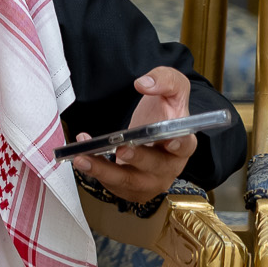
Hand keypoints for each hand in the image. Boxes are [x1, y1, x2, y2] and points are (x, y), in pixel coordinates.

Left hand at [70, 66, 197, 205]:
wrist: (148, 133)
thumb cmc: (162, 116)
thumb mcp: (171, 90)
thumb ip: (165, 80)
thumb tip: (144, 83)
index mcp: (183, 143)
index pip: (186, 146)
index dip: (180, 144)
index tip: (170, 141)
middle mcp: (168, 166)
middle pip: (155, 166)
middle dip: (138, 158)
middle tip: (121, 149)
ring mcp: (149, 180)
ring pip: (128, 180)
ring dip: (104, 170)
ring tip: (83, 158)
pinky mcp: (129, 187)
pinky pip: (110, 182)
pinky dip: (94, 170)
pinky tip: (81, 156)